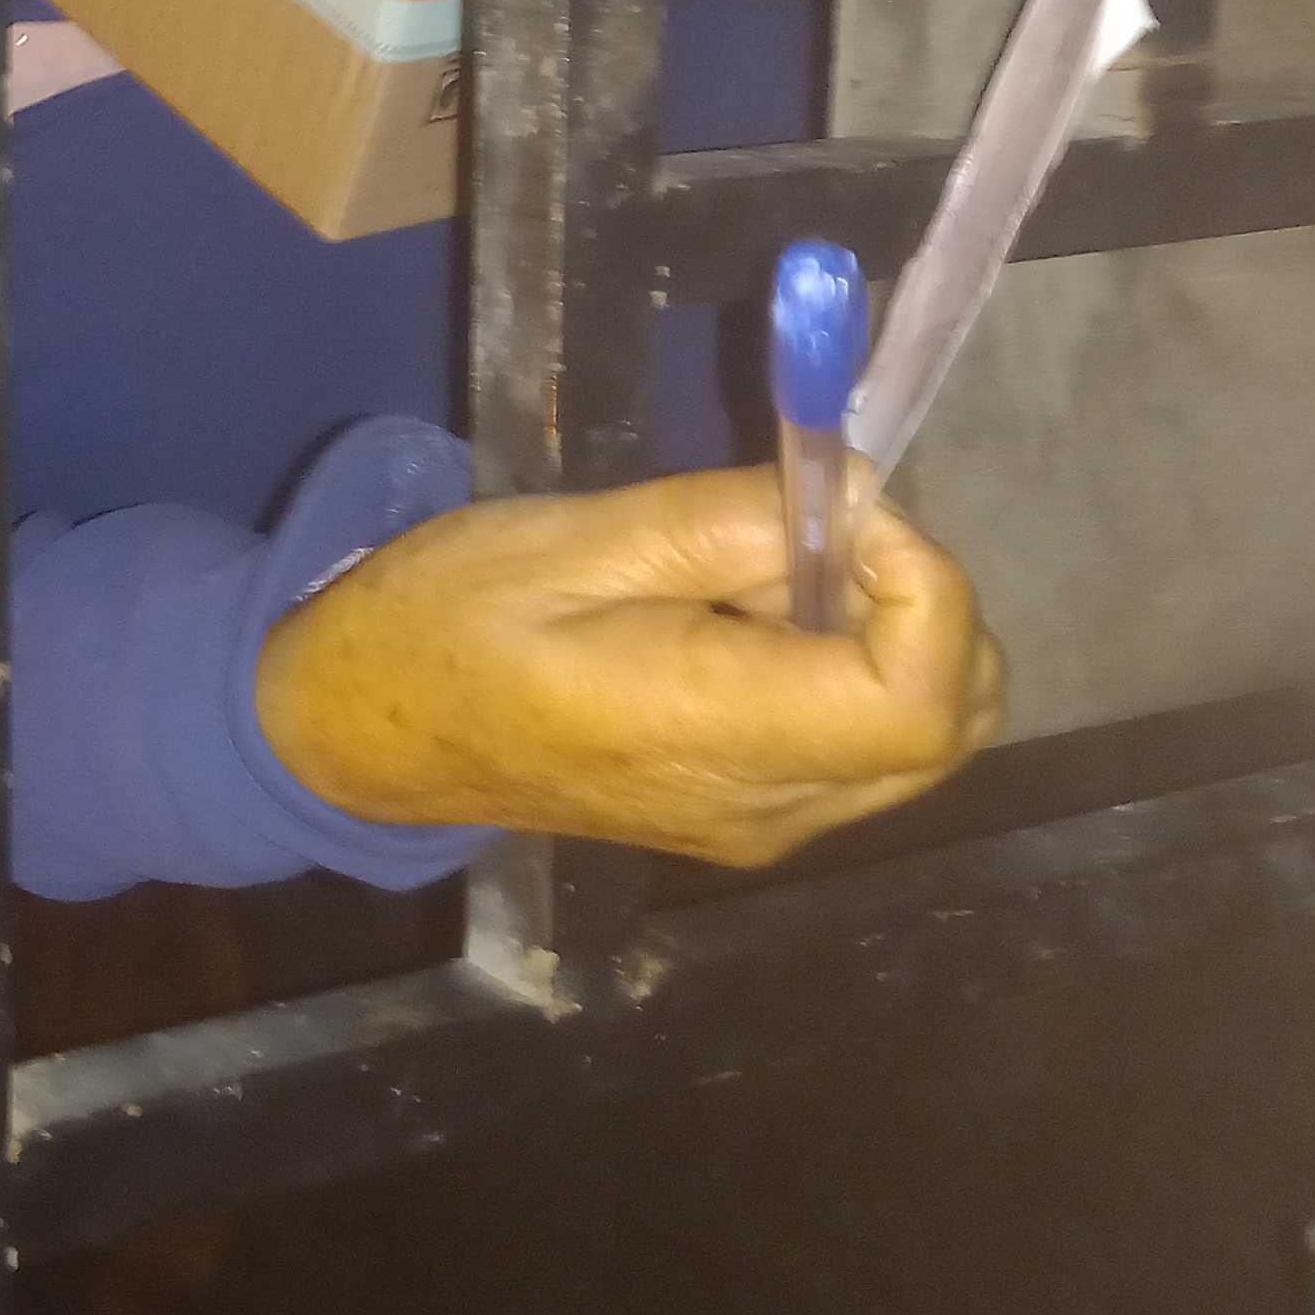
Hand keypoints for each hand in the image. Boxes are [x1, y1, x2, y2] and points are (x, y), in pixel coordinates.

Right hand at [253, 466, 1005, 868]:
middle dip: (917, 601)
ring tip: (760, 569)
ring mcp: (764, 825)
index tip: (839, 504)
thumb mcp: (565, 540)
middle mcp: (766, 807)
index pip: (916, 697)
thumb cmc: (441, 622)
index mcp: (709, 736)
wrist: (365, 733)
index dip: (924, 584)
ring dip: (886, 630)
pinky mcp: (751, 819)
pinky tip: (746, 617)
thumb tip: (856, 489)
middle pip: (949, 718)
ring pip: (924, 736)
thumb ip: (720, 521)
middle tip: (802, 526)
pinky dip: (850, 667)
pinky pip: (865, 749)